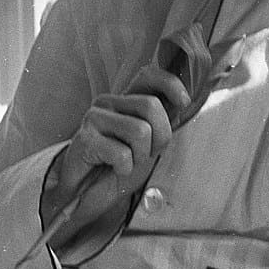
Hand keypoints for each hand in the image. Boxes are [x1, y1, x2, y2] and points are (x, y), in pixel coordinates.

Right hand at [41, 65, 189, 247]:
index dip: (171, 85)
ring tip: (128, 162)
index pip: (149, 75)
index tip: (184, 103)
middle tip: (149, 153)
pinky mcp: (84, 139)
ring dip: (141, 155)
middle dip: (161, 135)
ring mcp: (94, 118)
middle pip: (151, 105)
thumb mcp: (148, 139)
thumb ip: (162, 119)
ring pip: (140, 131)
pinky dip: (125, 168)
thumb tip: (185, 102)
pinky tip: (114, 169)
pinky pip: (122, 153)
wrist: (83, 193)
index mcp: (125, 99)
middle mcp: (108, 102)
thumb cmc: (118, 164)